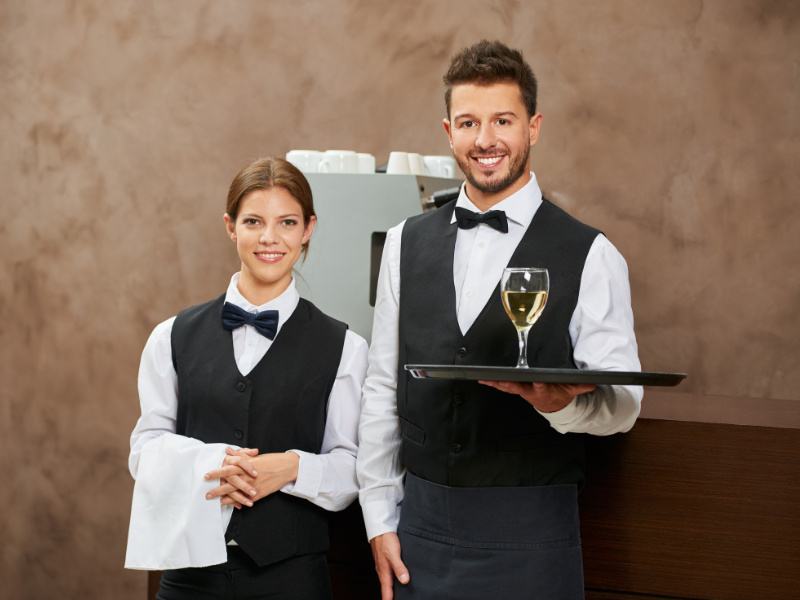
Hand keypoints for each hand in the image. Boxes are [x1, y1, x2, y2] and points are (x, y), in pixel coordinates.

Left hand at [205, 449, 299, 507]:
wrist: (287, 468)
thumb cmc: (271, 460)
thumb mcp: (255, 457)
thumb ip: (240, 455)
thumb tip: (227, 450)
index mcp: (246, 465)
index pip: (228, 469)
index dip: (217, 472)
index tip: (206, 475)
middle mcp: (248, 476)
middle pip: (229, 483)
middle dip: (217, 488)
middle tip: (206, 492)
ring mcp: (253, 486)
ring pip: (236, 493)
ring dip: (224, 498)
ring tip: (216, 501)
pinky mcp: (259, 493)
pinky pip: (245, 500)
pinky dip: (237, 503)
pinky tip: (229, 504)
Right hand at [370, 532, 408, 599]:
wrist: (380, 528)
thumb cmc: (385, 540)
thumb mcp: (394, 554)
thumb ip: (399, 568)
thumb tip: (405, 581)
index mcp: (384, 571)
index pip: (386, 591)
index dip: (389, 599)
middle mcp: (383, 570)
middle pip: (386, 588)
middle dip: (390, 596)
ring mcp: (384, 566)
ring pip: (387, 581)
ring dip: (391, 589)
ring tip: (396, 595)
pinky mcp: (386, 561)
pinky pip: (389, 574)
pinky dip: (392, 580)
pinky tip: (397, 579)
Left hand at [479, 380, 595, 412]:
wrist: (553, 404)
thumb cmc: (561, 393)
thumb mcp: (573, 390)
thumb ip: (582, 386)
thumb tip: (594, 383)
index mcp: (544, 390)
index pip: (542, 387)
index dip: (540, 384)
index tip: (538, 381)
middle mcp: (530, 391)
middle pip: (519, 387)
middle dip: (509, 384)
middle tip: (499, 380)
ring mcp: (522, 391)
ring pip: (507, 387)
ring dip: (496, 384)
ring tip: (485, 379)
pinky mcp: (516, 389)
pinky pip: (503, 386)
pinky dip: (494, 383)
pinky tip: (483, 380)